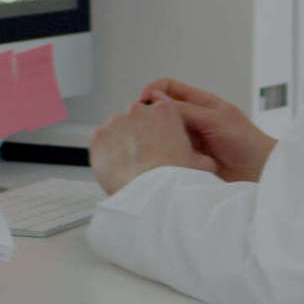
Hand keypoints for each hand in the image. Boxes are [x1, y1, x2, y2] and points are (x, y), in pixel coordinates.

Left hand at [89, 98, 218, 195]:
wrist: (152, 193)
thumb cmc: (176, 178)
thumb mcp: (201, 164)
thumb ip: (200, 156)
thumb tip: (204, 162)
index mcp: (166, 111)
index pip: (159, 110)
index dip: (158, 128)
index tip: (158, 141)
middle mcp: (139, 111)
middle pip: (136, 118)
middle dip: (139, 134)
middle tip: (144, 157)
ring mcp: (116, 122)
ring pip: (117, 130)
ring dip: (121, 143)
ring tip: (130, 165)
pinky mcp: (99, 136)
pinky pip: (100, 142)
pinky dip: (105, 153)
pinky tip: (116, 167)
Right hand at [140, 78, 277, 182]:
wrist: (260, 173)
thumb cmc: (246, 142)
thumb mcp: (215, 119)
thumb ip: (186, 110)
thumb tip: (156, 98)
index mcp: (200, 103)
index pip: (169, 87)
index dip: (153, 90)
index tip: (143, 101)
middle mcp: (193, 119)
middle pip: (162, 110)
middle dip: (150, 115)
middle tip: (142, 126)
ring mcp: (190, 139)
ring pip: (164, 133)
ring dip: (157, 137)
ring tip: (154, 143)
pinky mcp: (189, 158)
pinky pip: (170, 152)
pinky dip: (165, 154)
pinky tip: (165, 159)